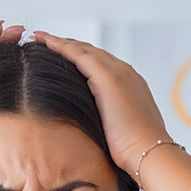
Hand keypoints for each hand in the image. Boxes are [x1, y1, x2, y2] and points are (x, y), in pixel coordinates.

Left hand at [33, 31, 172, 175]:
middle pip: (91, 52)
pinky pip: (79, 55)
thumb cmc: (134, 151)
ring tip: (40, 37)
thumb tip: (92, 132)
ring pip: (84, 50)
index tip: (59, 55)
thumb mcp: (118, 131)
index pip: (100, 64)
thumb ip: (106, 123)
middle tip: (43, 40)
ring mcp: (118, 72)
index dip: (78, 58)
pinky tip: (46, 43)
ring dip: (60, 42)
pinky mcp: (108, 77)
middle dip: (67, 45)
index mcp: (130, 85)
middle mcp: (125, 73)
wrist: (150, 152)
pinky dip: (62, 47)